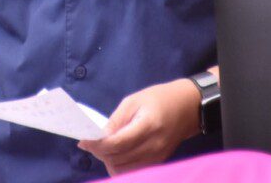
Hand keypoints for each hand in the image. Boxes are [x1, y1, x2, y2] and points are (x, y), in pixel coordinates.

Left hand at [77, 78, 200, 175]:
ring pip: (124, 169)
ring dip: (108, 160)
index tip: (83, 141)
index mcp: (148, 126)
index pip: (118, 143)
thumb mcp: (134, 101)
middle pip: (118, 158)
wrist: (188, 107)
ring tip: (102, 147)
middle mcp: (154, 146)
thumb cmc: (159, 99)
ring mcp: (157, 157)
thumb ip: (116, 120)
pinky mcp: (158, 162)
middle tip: (90, 142)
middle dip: (100, 153)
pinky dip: (119, 165)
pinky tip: (115, 153)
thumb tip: (98, 136)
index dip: (97, 145)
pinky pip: (133, 170)